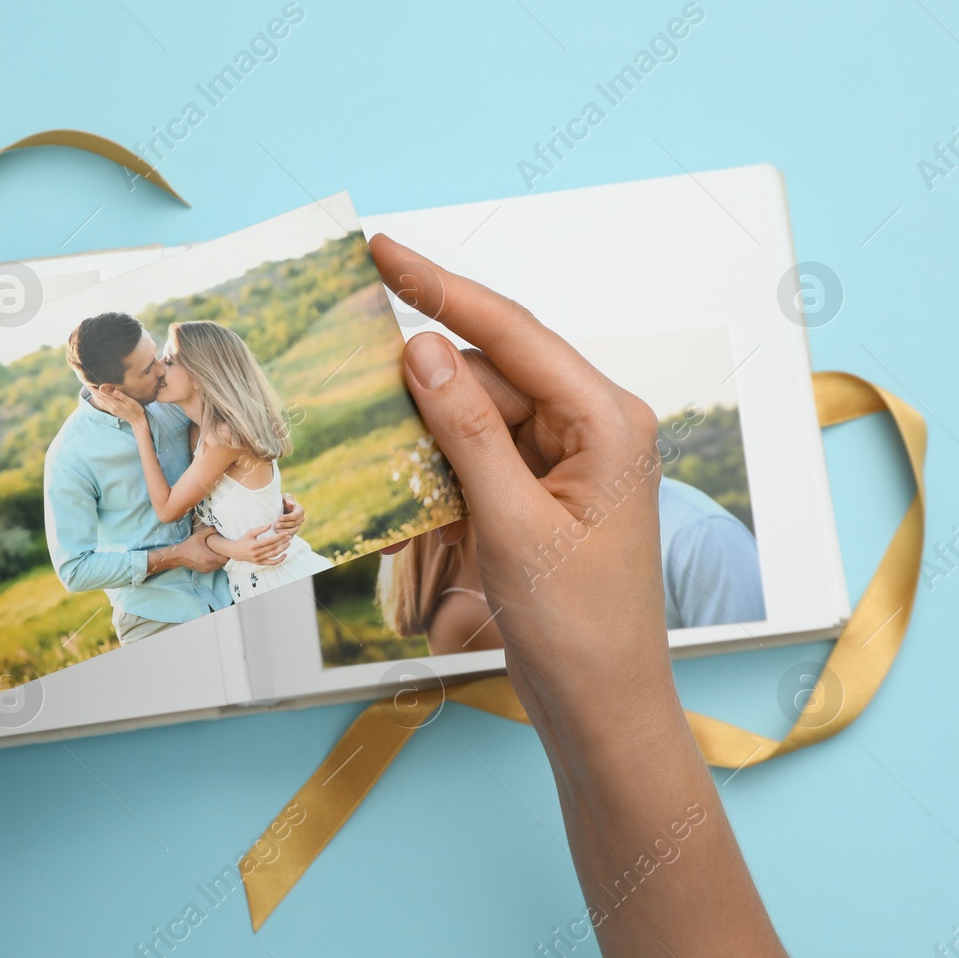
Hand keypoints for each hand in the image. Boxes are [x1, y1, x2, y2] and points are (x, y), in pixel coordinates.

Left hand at [90, 384, 146, 425]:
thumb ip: (120, 395)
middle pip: (99, 398)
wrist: (138, 420)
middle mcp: (111, 407)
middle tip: (87, 384)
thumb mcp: (130, 401)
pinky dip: (98, 401)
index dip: (95, 389)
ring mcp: (111, 410)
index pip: (102, 395)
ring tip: (91, 390)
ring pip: (100, 402)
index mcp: (114, 403)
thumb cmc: (136, 409)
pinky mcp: (113, 411)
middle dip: (93, 391)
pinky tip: (97, 398)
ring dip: (94, 396)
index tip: (89, 383)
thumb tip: (112, 390)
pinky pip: (103, 406)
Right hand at [149, 525, 229, 574]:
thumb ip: (210, 530)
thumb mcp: (199, 535)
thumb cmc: (189, 545)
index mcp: (211, 558)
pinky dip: (215, 563)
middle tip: (224, 548)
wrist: (178, 556)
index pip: (226, 558)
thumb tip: (219, 527)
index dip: (228, 552)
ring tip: (219, 552)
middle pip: (224, 562)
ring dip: (220, 560)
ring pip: (219, 566)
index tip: (227, 546)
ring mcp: (207, 569)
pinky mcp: (204, 571)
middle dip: (225, 556)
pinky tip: (213, 556)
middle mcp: (210, 566)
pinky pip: (214, 568)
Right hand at [213, 523, 291, 565]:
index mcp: (254, 544)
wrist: (236, 552)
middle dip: (283, 541)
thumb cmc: (244, 540)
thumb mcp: (250, 533)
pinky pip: (272, 563)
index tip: (285, 532)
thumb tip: (270, 525)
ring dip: (283, 549)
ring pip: (274, 555)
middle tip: (290, 536)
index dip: (279, 536)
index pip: (270, 540)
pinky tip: (285, 554)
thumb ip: (260, 529)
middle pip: (273, 547)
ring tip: (289, 543)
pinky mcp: (260, 563)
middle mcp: (257, 553)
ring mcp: (259, 559)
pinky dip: (279, 560)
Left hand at [274, 494, 304, 536]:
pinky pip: (291, 534)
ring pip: (294, 530)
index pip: (295, 515)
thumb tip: (291, 503)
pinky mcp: (294, 530)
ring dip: (285, 531)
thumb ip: (288, 499)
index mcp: (300, 510)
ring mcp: (298, 525)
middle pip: (294, 523)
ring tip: (276, 530)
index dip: (288, 517)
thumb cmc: (283, 500)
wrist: (281, 507)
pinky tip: (278, 535)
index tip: (279, 518)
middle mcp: (301, 518)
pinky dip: (285, 535)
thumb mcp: (285, 497)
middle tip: (276, 525)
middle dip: (285, 525)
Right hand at [374, 234, 669, 719]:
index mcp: (607, 420)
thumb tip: (422, 350)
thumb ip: (466, 430)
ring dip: (428, 418)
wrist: (602, 707)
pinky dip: (440, 454)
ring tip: (368, 418)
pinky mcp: (544, 492)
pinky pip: (483, 450)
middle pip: (493, 369)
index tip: (383, 250)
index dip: (441, 286)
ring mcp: (569, 460)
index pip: (513, 332)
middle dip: (424, 369)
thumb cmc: (578, 626)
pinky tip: (401, 459)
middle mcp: (594, 426)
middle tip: (350, 360)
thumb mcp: (512, 523)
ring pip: (481, 410)